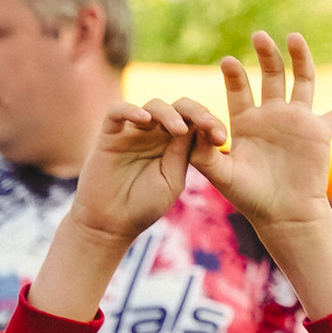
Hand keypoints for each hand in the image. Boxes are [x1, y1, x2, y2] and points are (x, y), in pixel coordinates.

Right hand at [66, 95, 220, 248]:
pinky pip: (118, 111)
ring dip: (169, 113)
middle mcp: (155, 133)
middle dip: (196, 112)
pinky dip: (130, 110)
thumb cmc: (143, 208)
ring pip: (153, 106)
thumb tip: (197, 125)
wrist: (110, 226)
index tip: (222, 138)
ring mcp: (132, 132)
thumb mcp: (172, 180)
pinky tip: (144, 120)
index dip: (210, 123)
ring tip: (178, 129)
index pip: (195, 122)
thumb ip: (184, 153)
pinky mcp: (109, 135)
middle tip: (207, 124)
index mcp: (174, 144)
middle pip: (178, 108)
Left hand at [215, 33, 331, 240]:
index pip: (240, 90)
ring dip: (300, 58)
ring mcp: (298, 121)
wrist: (284, 216)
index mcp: (247, 123)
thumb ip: (204, 155)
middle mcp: (273, 116)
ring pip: (303, 81)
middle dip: (266, 56)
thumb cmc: (251, 199)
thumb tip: (188, 132)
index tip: (226, 62)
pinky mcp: (320, 132)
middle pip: (272, 76)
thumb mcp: (223, 176)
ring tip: (293, 37)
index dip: (234, 76)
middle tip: (258, 36)